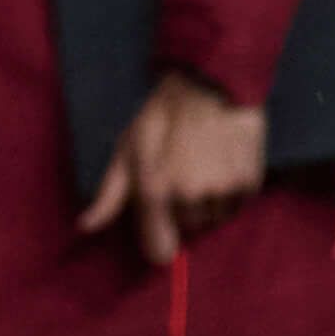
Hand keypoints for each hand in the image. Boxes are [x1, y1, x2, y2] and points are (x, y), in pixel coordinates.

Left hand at [75, 70, 266, 267]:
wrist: (210, 84)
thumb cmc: (162, 115)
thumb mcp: (128, 149)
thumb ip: (110, 194)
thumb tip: (85, 226)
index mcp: (155, 191)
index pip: (160, 252)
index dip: (159, 242)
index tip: (161, 227)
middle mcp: (190, 197)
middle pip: (187, 230)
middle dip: (182, 211)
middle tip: (181, 174)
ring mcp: (222, 191)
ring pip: (213, 218)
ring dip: (208, 203)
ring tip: (202, 166)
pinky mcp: (249, 183)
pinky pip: (236, 205)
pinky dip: (230, 193)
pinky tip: (222, 164)